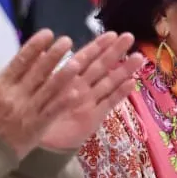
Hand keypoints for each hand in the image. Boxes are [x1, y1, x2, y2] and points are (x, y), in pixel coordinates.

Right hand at [0, 30, 86, 158]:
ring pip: (49, 90)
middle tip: (67, 41)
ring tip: (76, 62)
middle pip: (38, 71)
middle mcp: (15, 96)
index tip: (48, 34)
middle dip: (54, 54)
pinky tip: (76, 92)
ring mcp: (27, 112)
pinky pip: (52, 112)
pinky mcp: (36, 128)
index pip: (20, 61)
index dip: (35, 46)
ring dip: (64, 75)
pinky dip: (64, 102)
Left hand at [39, 32, 144, 151]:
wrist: (41, 144)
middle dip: (115, 51)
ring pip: (110, 82)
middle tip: (129, 36)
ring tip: (138, 57)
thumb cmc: (39, 113)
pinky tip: (132, 83)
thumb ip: (42, 71)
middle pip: (102, 66)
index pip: (85, 57)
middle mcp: (83, 87)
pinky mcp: (95, 117)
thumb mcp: (38, 89)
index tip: (112, 33)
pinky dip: (120, 94)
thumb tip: (40, 50)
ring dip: (124, 70)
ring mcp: (91, 101)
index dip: (98, 45)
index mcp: (69, 78)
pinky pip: (109, 103)